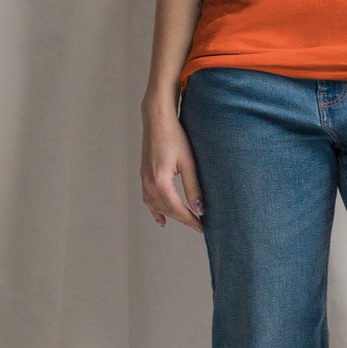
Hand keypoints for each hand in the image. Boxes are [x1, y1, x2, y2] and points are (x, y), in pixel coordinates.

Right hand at [140, 108, 204, 232]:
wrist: (157, 120)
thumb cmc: (174, 136)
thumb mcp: (188, 163)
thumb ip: (193, 187)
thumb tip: (199, 209)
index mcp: (160, 181)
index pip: (177, 209)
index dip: (190, 220)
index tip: (202, 227)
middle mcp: (149, 183)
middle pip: (167, 210)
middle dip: (183, 219)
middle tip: (198, 225)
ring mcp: (144, 179)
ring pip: (156, 206)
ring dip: (170, 215)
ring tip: (184, 222)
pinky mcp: (144, 175)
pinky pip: (147, 199)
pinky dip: (154, 210)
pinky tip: (160, 218)